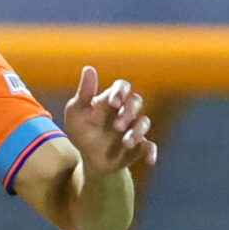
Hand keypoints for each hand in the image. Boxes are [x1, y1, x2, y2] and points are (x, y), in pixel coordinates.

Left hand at [62, 67, 155, 181]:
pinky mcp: (139, 146)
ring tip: (126, 143)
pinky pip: (150, 147)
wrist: (89, 158)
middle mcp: (125, 111)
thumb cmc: (82, 130)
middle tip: (117, 126)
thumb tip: (88, 69)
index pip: (122, 87)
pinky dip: (151, 153)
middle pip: (136, 101)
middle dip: (128, 111)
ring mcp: (134, 128)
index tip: (113, 103)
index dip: (120, 92)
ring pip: (144, 122)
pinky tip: (149, 161)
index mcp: (110, 99)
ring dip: (137, 132)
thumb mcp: (77, 112)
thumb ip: (85, 93)